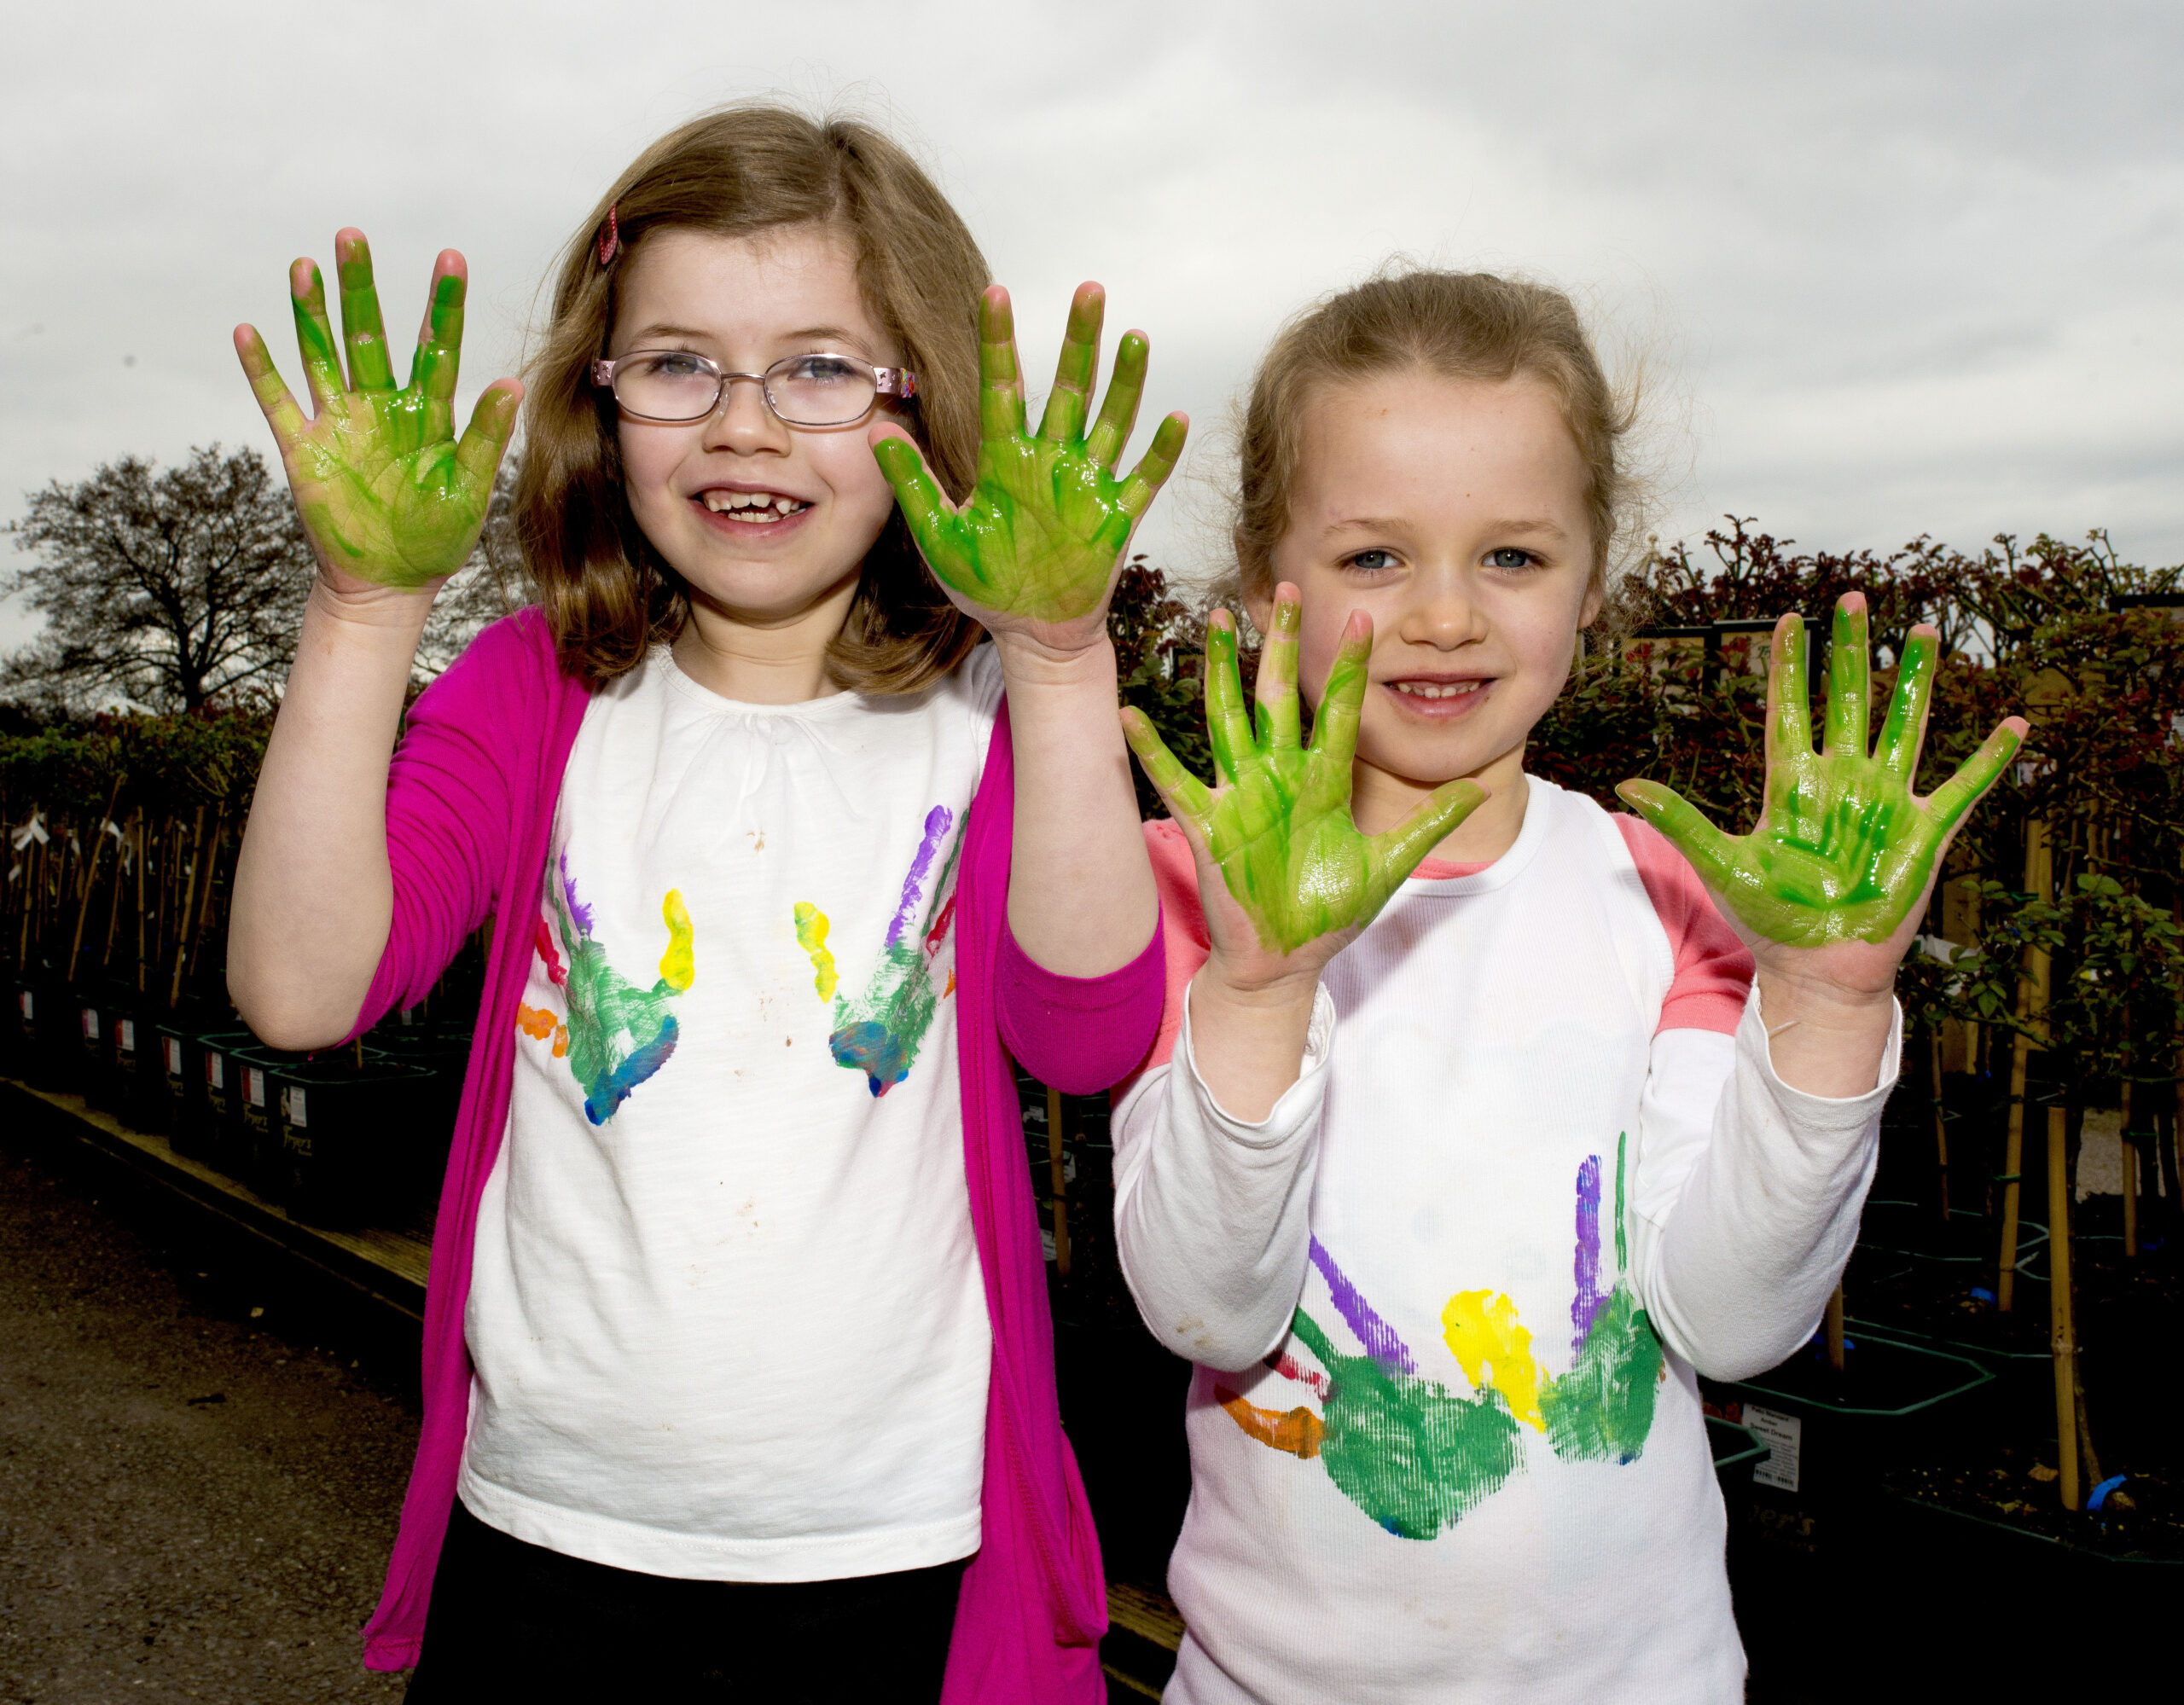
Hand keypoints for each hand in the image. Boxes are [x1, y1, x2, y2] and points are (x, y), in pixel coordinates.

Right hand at [234, 229, 519, 594]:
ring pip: (321, 354)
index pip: (436, 346)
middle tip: (353, 237)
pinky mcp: (303, 450)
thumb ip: (488, 436)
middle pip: (368, 334)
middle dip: (361, 286)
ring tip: (305, 266)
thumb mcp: (470, 488)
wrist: (390, 585)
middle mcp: (380, 406)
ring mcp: (339, 423)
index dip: (441, 303)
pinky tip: (248, 331)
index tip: (450, 257)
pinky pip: (277, 401)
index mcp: (427, 413)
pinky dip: (262, 369)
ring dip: (310, 312)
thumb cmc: (437, 539)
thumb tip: (513, 382)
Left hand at [871, 284, 1186, 652]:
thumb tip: (878, 429)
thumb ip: (913, 481)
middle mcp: (1050, 461)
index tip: (996, 293)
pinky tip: (1175, 419)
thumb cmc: (984, 586)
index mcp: (1005, 459)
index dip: (999, 341)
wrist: (1029, 635)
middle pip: (1070, 389)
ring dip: (1125, 383)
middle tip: (1089, 290)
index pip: (1002, 387)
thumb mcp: (938, 534)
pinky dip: (1160, 452)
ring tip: (1134, 337)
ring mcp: (1087, 485)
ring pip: (1111, 421)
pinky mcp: (1117, 518)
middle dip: (1080, 341)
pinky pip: (1144, 479)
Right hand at [1123, 584, 1486, 965]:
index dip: (1350, 669)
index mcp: (1321, 783)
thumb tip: (1476, 788)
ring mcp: (1241, 796)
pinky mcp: (1208, 825)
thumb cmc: (1329, 915)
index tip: (1362, 619)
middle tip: (1289, 591)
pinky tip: (1130, 714)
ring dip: (1221, 671)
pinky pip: (1176, 780)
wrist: (1285, 964)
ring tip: (1216, 621)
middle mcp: (1279, 777)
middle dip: (1283, 645)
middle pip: (1279, 697)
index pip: (1339, 714)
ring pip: (1228, 719)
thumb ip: (1426, 824)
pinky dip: (1151, 750)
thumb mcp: (1387, 866)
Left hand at [1617, 592, 2025, 991]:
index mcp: (1793, 784)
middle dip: (1850, 650)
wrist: (1816, 968)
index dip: (1790, 666)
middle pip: (1848, 700)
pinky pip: (1963, 788)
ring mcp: (1885, 802)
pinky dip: (1989, 760)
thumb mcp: (1720, 863)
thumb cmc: (1768, 919)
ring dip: (1916, 680)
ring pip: (1904, 725)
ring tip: (1924, 630)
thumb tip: (1624, 786)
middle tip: (1853, 598)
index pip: (1790, 709)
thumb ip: (1680, 820)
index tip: (1789, 619)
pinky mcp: (1924, 832)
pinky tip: (2012, 724)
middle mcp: (1842, 781)